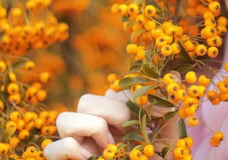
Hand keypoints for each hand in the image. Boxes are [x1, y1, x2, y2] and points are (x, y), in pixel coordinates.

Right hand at [44, 88, 180, 159]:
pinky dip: (73, 151)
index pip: (111, 92)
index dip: (131, 101)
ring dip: (92, 130)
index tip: (151, 118)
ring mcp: (77, 147)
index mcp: (113, 117)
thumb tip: (173, 76)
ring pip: (64, 119)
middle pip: (86, 101)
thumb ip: (167, 107)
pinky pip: (54, 148)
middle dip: (112, 114)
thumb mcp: (166, 135)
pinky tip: (93, 159)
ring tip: (110, 149)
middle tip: (128, 135)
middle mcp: (92, 129)